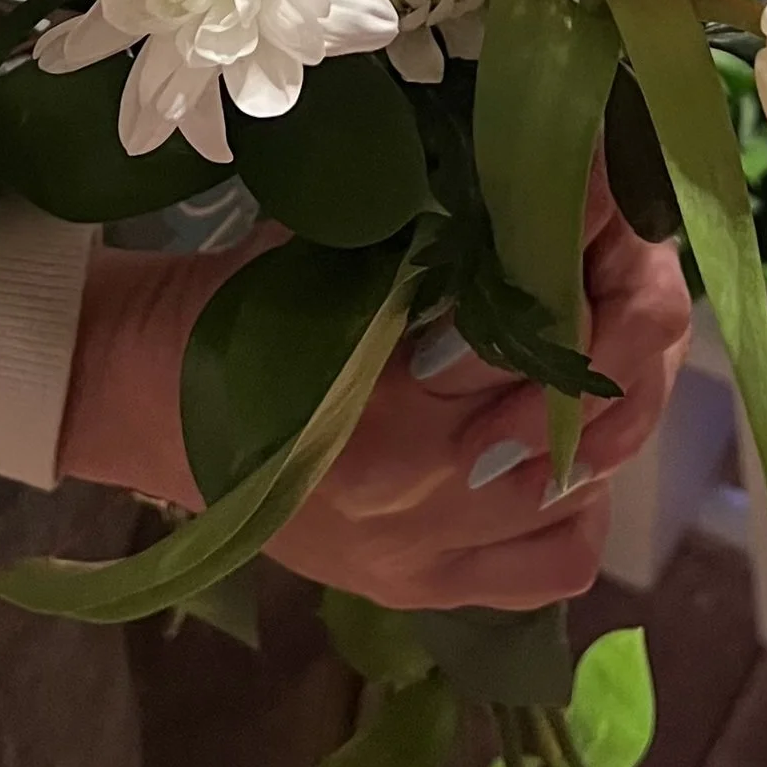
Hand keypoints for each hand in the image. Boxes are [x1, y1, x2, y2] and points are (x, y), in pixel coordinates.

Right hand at [57, 185, 691, 613]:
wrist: (136, 400)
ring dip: (618, 401)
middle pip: (589, 408)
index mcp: (389, 404)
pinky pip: (553, 563)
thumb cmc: (232, 303)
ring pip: (589, 482)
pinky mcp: (422, 588)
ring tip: (607, 342)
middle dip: (630, 312)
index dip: (588, 238)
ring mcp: (427, 555)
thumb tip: (561, 180)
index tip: (605, 178)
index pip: (543, 320)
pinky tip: (563, 450)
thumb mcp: (338, 249)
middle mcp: (421, 498)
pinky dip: (579, 504)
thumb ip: (453, 238)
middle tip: (627, 252)